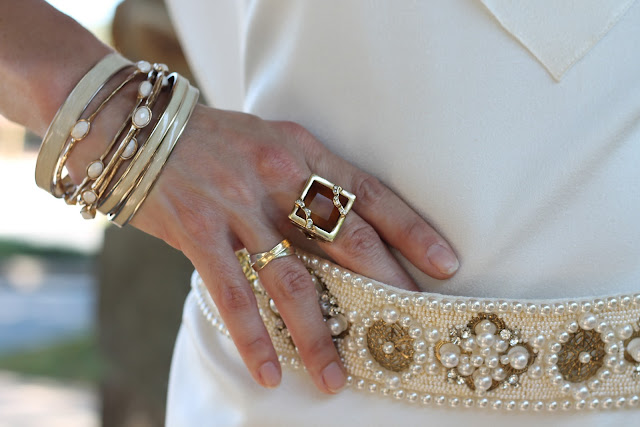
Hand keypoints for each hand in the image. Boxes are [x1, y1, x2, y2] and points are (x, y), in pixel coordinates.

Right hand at [132, 105, 458, 393]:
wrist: (136, 127)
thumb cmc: (213, 138)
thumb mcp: (268, 140)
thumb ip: (303, 177)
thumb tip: (342, 227)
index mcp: (302, 150)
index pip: (369, 192)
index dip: (411, 228)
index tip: (445, 262)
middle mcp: (277, 175)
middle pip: (346, 240)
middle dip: (386, 287)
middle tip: (411, 329)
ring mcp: (238, 205)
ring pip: (293, 280)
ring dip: (318, 335)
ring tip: (336, 379)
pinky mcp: (199, 232)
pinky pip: (234, 294)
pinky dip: (254, 337)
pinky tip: (269, 372)